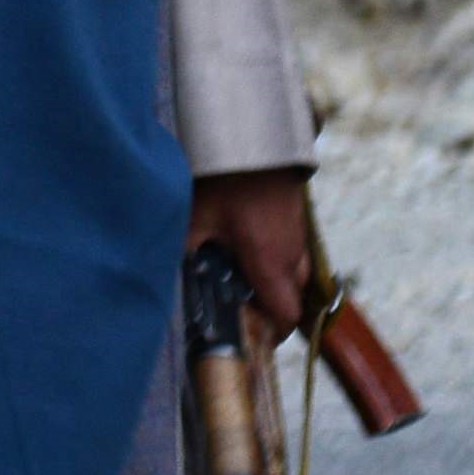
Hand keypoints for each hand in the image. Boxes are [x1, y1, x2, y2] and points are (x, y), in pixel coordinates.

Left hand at [187, 166, 313, 338]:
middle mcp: (292, 255)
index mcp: (270, 263)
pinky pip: (294, 252)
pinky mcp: (297, 219)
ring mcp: (299, 236)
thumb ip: (187, 253)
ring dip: (274, 283)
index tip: (248, 335)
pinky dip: (276, 260)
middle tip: (238, 305)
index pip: (286, 317)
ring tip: (239, 275)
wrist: (256, 138)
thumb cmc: (227, 180)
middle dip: (269, 308)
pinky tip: (246, 246)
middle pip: (292, 298)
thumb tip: (174, 278)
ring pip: (295, 274)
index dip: (270, 333)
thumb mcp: (195, 219)